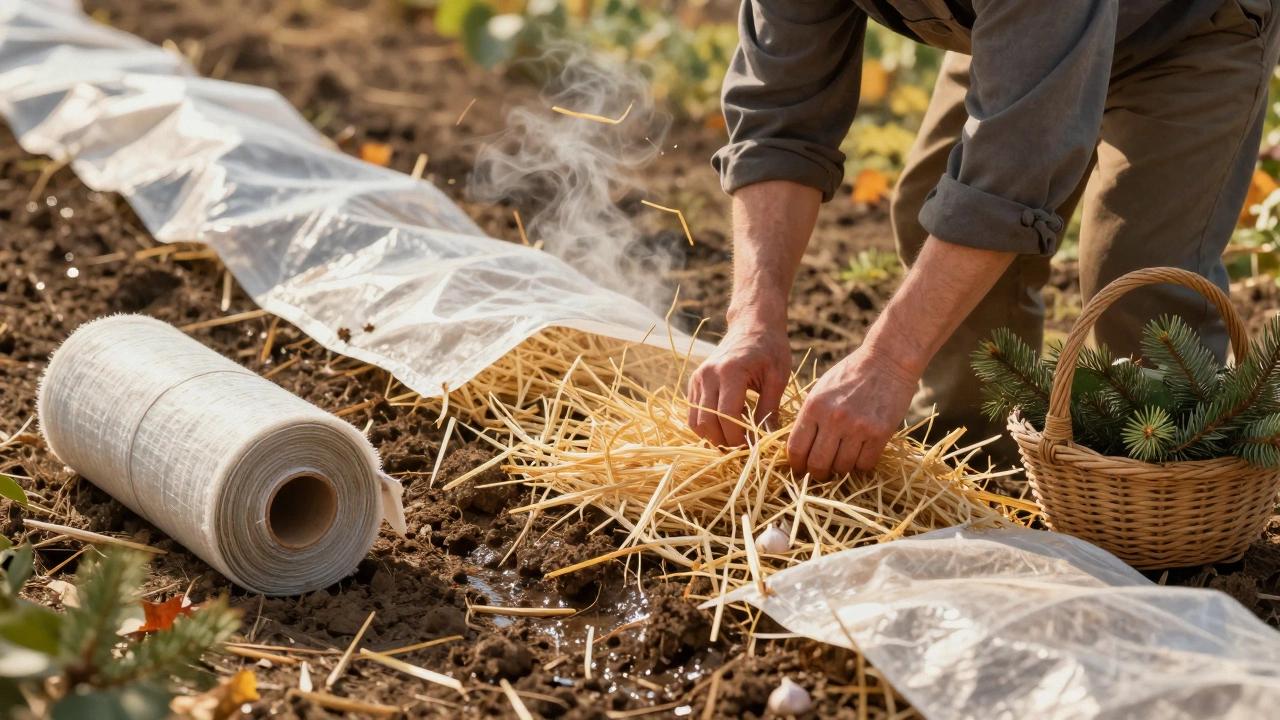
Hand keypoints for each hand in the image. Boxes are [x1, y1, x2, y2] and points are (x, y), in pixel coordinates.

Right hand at [688, 315, 790, 446]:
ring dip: (713, 437)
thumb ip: (770, 410)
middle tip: (744, 448)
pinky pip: (693, 413)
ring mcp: (698, 378)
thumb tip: (768, 441)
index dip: (738, 438)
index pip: (727, 416)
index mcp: (730, 371)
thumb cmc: (770, 348)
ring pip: (695, 421)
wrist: (752, 325)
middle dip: (725, 442)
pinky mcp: (694, 381)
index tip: (753, 447)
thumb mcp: (777, 378)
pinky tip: (726, 427)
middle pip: (706, 422)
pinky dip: (707, 426)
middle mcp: (708, 375)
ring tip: (735, 440)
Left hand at [787, 344, 919, 478]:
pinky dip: (861, 465)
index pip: (796, 448)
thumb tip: (799, 448)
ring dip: (841, 470)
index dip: (796, 464)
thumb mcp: (821, 390)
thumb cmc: (851, 374)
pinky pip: (865, 464)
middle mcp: (834, 418)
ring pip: (842, 467)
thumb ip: (809, 416)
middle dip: (816, 474)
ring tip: (842, 461)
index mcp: (814, 406)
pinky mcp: (880, 433)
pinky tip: (861, 454)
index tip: (799, 468)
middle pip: (818, 464)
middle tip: (821, 473)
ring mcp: (858, 427)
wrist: (888, 360)